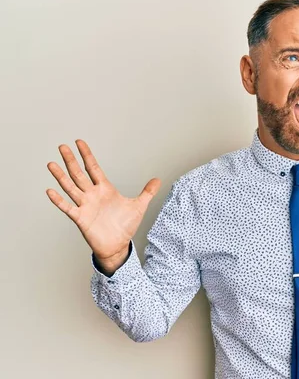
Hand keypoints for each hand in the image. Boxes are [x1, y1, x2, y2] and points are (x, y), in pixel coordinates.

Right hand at [46, 139, 160, 260]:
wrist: (118, 246)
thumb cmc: (125, 226)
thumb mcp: (139, 206)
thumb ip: (147, 192)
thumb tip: (158, 180)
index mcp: (105, 189)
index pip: (94, 168)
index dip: (87, 155)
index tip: (79, 142)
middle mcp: (93, 195)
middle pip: (79, 174)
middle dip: (71, 160)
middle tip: (62, 146)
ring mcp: (85, 206)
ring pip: (70, 187)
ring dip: (61, 176)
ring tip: (51, 164)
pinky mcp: (81, 218)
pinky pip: (67, 207)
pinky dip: (59, 200)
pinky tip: (50, 191)